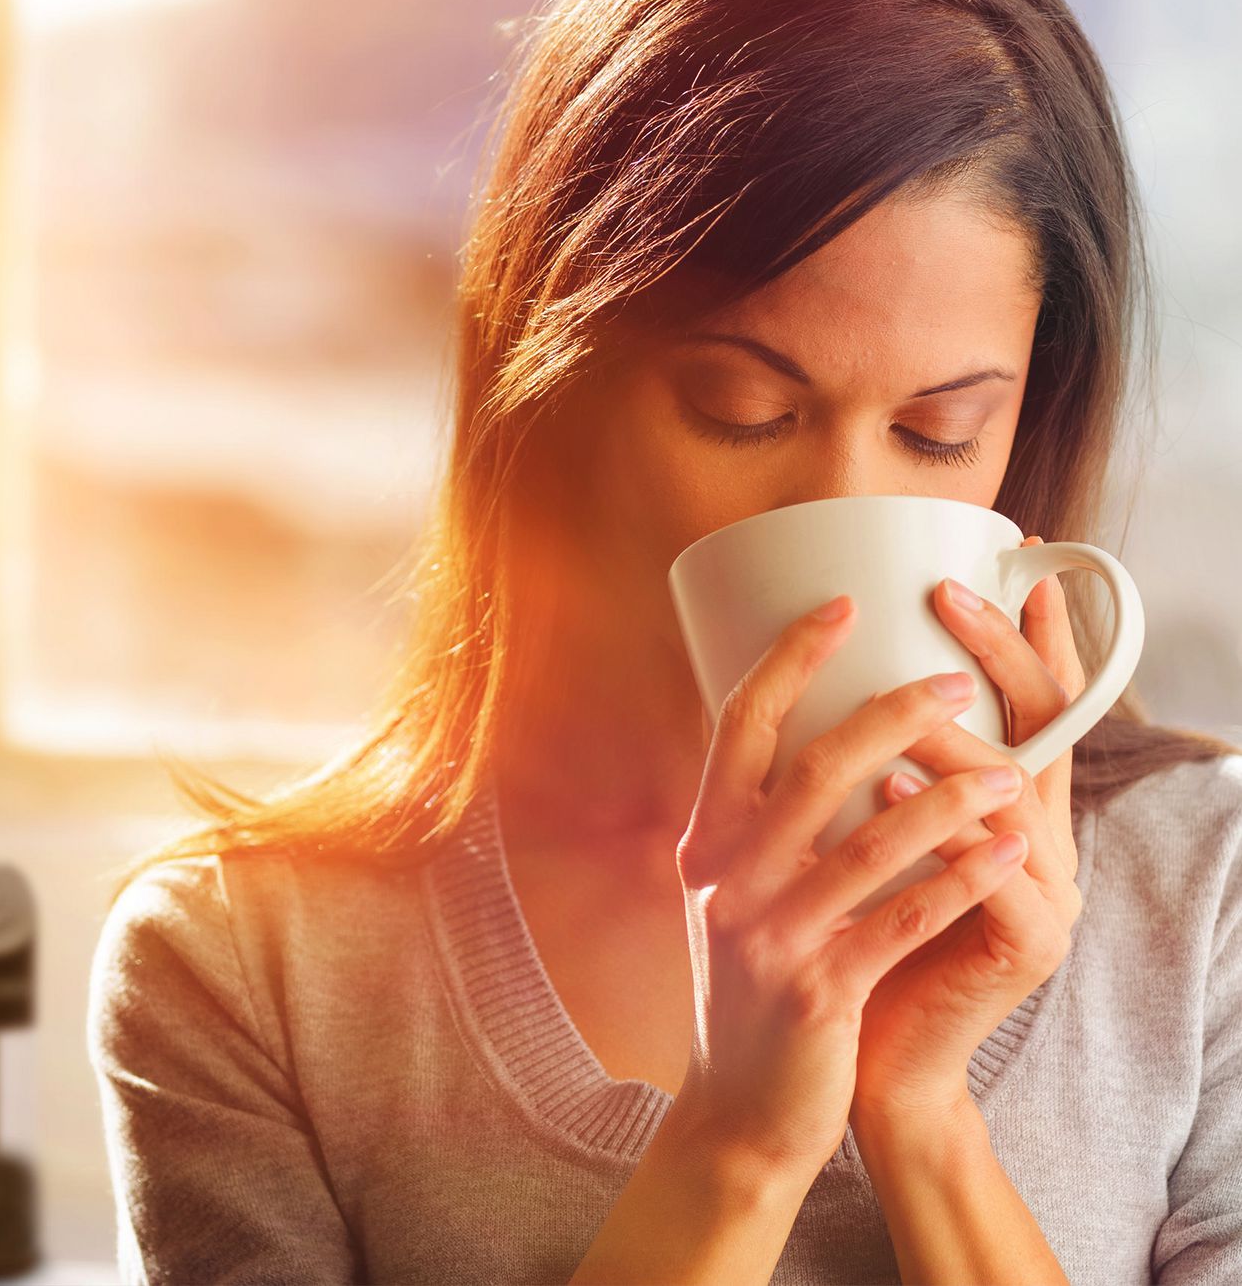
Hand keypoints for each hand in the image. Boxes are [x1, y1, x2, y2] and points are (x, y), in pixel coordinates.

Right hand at [671, 592, 1040, 1181]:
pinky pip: (900, 920)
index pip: (740, 722)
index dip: (790, 658)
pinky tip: (1005, 852)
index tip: (842, 607)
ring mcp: (767, 934)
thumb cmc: (748, 986)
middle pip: (813, 767)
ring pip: (868, 842)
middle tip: (958, 682)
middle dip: (893, 715)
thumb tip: (805, 729)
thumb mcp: (728, 892)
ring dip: (948, 799)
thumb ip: (753, 820)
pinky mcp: (816, 991)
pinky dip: (957, 881)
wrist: (737, 1110)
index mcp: (705, 837)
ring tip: (1010, 773)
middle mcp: (725, 874)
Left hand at [848, 535, 1086, 1128]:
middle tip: (952, 593)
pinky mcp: (1022, 950)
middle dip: (1001, 651)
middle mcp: (1037, 839)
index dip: (1032, 631)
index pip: (1036, 701)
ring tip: (903, 693)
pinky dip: (936, 830)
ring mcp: (1042, 895)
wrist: (862, 1062)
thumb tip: (797, 675)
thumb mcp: (854, 834)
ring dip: (954, 738)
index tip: (1021, 556)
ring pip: (1014, 795)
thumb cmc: (849, 934)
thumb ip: (856, 766)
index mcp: (1004, 807)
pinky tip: (885, 789)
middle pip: (1046, 724)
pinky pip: (990, 880)